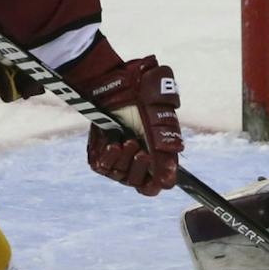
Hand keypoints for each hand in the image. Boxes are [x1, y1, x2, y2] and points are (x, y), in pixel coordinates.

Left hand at [84, 57, 182, 194]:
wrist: (113, 84)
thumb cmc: (140, 97)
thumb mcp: (160, 120)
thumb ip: (165, 151)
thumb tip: (169, 180)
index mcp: (155, 154)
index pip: (156, 185)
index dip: (157, 182)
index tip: (157, 174)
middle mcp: (136, 158)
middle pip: (140, 184)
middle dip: (141, 168)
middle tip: (142, 151)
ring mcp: (117, 157)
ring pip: (121, 177)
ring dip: (126, 160)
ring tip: (128, 140)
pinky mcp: (99, 153)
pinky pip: (103, 168)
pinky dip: (110, 157)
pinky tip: (113, 143)